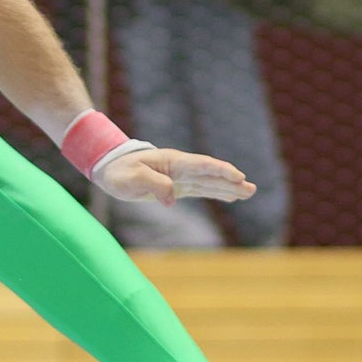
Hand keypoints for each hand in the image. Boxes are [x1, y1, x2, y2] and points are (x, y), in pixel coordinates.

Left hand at [95, 145, 255, 205]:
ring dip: (229, 187)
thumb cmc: (119, 172)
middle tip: (252, 188)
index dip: (220, 171)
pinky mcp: (177, 187)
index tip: (238, 176)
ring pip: (210, 182)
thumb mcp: (132, 178)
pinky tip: (231, 196)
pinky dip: (217, 192)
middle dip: (231, 181)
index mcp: (172, 162)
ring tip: (249, 192)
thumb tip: (172, 199)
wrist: (109, 169)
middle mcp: (180, 168)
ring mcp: (180, 177)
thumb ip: (153, 184)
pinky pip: (202, 189)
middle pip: (211, 174)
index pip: (201, 165)